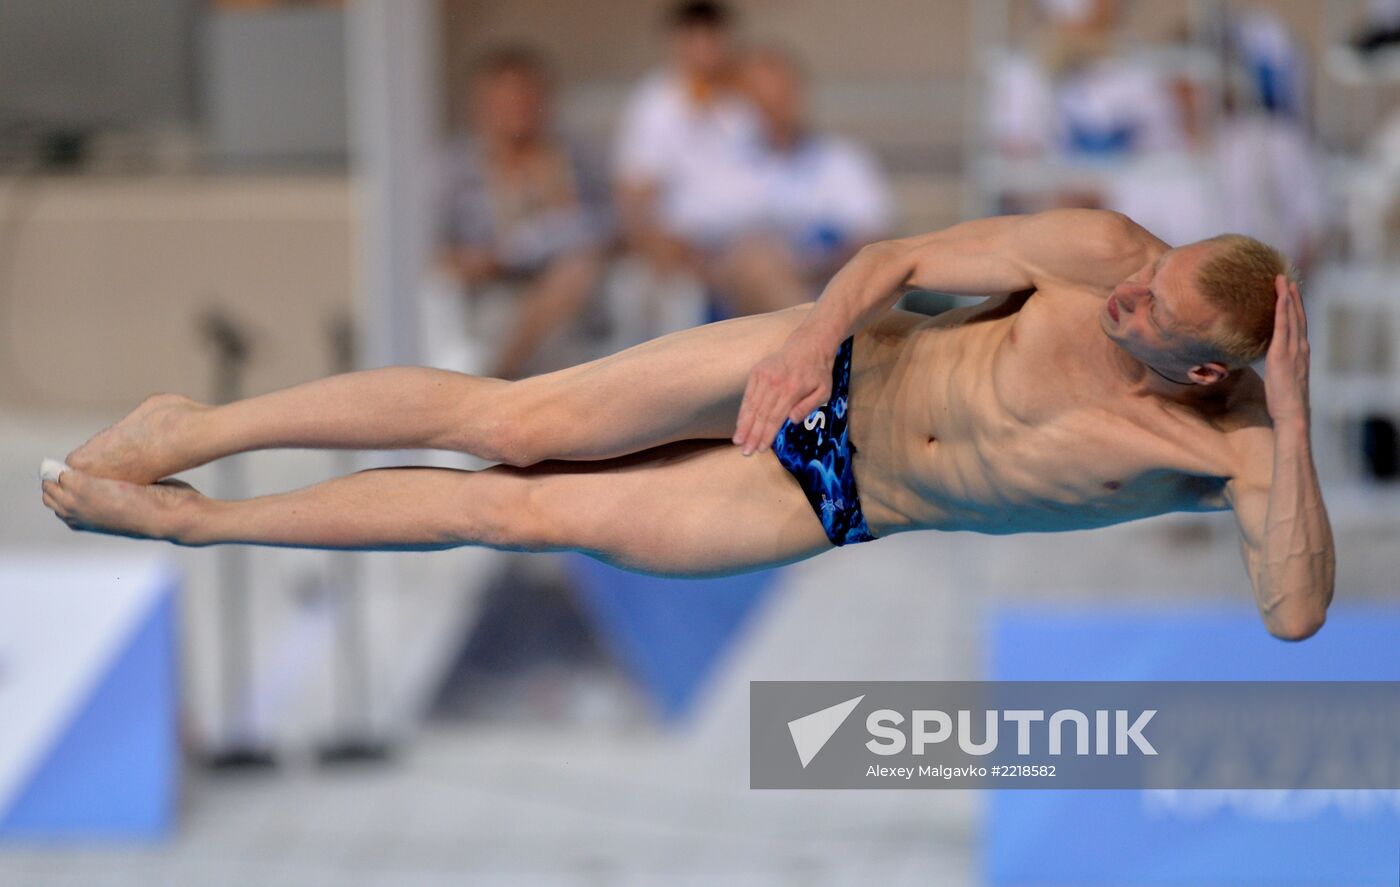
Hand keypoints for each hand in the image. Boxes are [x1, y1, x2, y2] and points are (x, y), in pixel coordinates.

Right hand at [732, 333, 835, 455]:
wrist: (808, 345)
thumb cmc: (818, 372)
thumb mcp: (824, 391)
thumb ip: (808, 406)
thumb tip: (791, 421)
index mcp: (792, 389)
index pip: (776, 417)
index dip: (767, 435)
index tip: (760, 448)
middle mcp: (775, 382)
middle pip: (761, 414)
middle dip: (752, 435)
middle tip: (745, 451)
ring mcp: (764, 376)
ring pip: (751, 405)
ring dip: (743, 425)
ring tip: (738, 441)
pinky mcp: (756, 372)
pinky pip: (748, 395)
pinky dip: (743, 411)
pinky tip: (739, 424)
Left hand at [1264, 274, 1309, 429]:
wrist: (1292, 412)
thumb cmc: (1284, 400)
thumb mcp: (1281, 377)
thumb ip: (1278, 365)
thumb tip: (1269, 360)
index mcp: (1300, 352)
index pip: (1298, 324)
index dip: (1294, 307)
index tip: (1290, 291)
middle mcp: (1300, 347)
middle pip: (1296, 315)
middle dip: (1292, 295)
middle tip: (1285, 277)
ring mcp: (1293, 350)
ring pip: (1291, 317)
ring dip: (1286, 297)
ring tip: (1281, 280)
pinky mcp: (1282, 354)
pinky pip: (1282, 327)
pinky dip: (1282, 311)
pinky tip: (1279, 298)